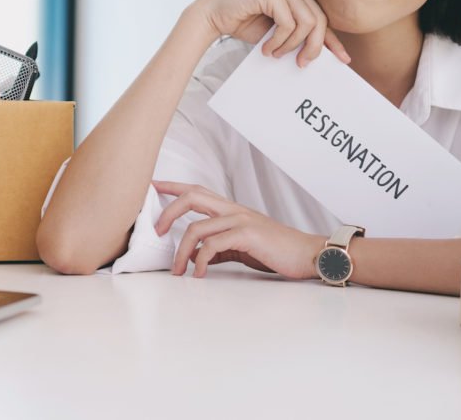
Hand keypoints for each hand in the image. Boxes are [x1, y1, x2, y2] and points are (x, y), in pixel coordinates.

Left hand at [152, 181, 324, 278]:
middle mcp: (233, 209)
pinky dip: (200, 261)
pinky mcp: (247, 234)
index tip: (152, 186)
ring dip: (181, 251)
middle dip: (168, 211)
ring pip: (197, 226)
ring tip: (176, 269)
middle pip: (192, 197)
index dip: (172, 187)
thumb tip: (193, 256)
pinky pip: (212, 245)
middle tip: (156, 231)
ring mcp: (240, 219)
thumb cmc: (277, 251)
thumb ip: (217, 249)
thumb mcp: (241, 247)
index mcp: (231, 210)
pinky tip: (199, 274)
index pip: (196, 191)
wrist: (308, 254)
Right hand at [188, 0, 349, 67]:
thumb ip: (298, 36)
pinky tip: (266, 47)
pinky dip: (278, 41)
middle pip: (319, 21)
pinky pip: (288, 23)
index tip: (344, 60)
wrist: (214, 14)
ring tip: (274, 53)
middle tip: (300, 64)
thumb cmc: (245, 23)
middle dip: (313, 47)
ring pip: (307, 23)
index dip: (333, 40)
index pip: (322, 17)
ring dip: (291, 45)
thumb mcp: (278, 33)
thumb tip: (320, 53)